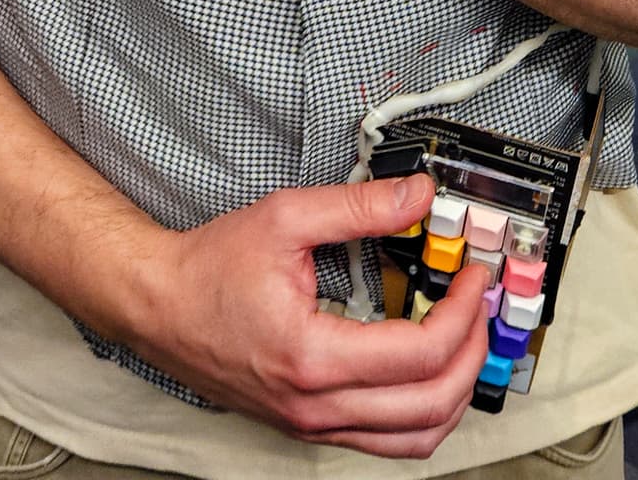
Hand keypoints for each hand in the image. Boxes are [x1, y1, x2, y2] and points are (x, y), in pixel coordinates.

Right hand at [118, 175, 490, 457]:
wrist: (158, 306)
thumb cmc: (210, 268)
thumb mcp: (284, 218)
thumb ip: (358, 207)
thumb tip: (418, 196)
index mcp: (311, 356)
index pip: (420, 353)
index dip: (462, 314)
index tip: (472, 278)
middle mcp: (315, 404)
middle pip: (431, 406)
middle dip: (472, 353)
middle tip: (479, 306)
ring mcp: (313, 424)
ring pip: (416, 440)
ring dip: (455, 393)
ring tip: (465, 340)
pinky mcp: (310, 426)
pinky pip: (387, 442)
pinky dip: (425, 414)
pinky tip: (430, 373)